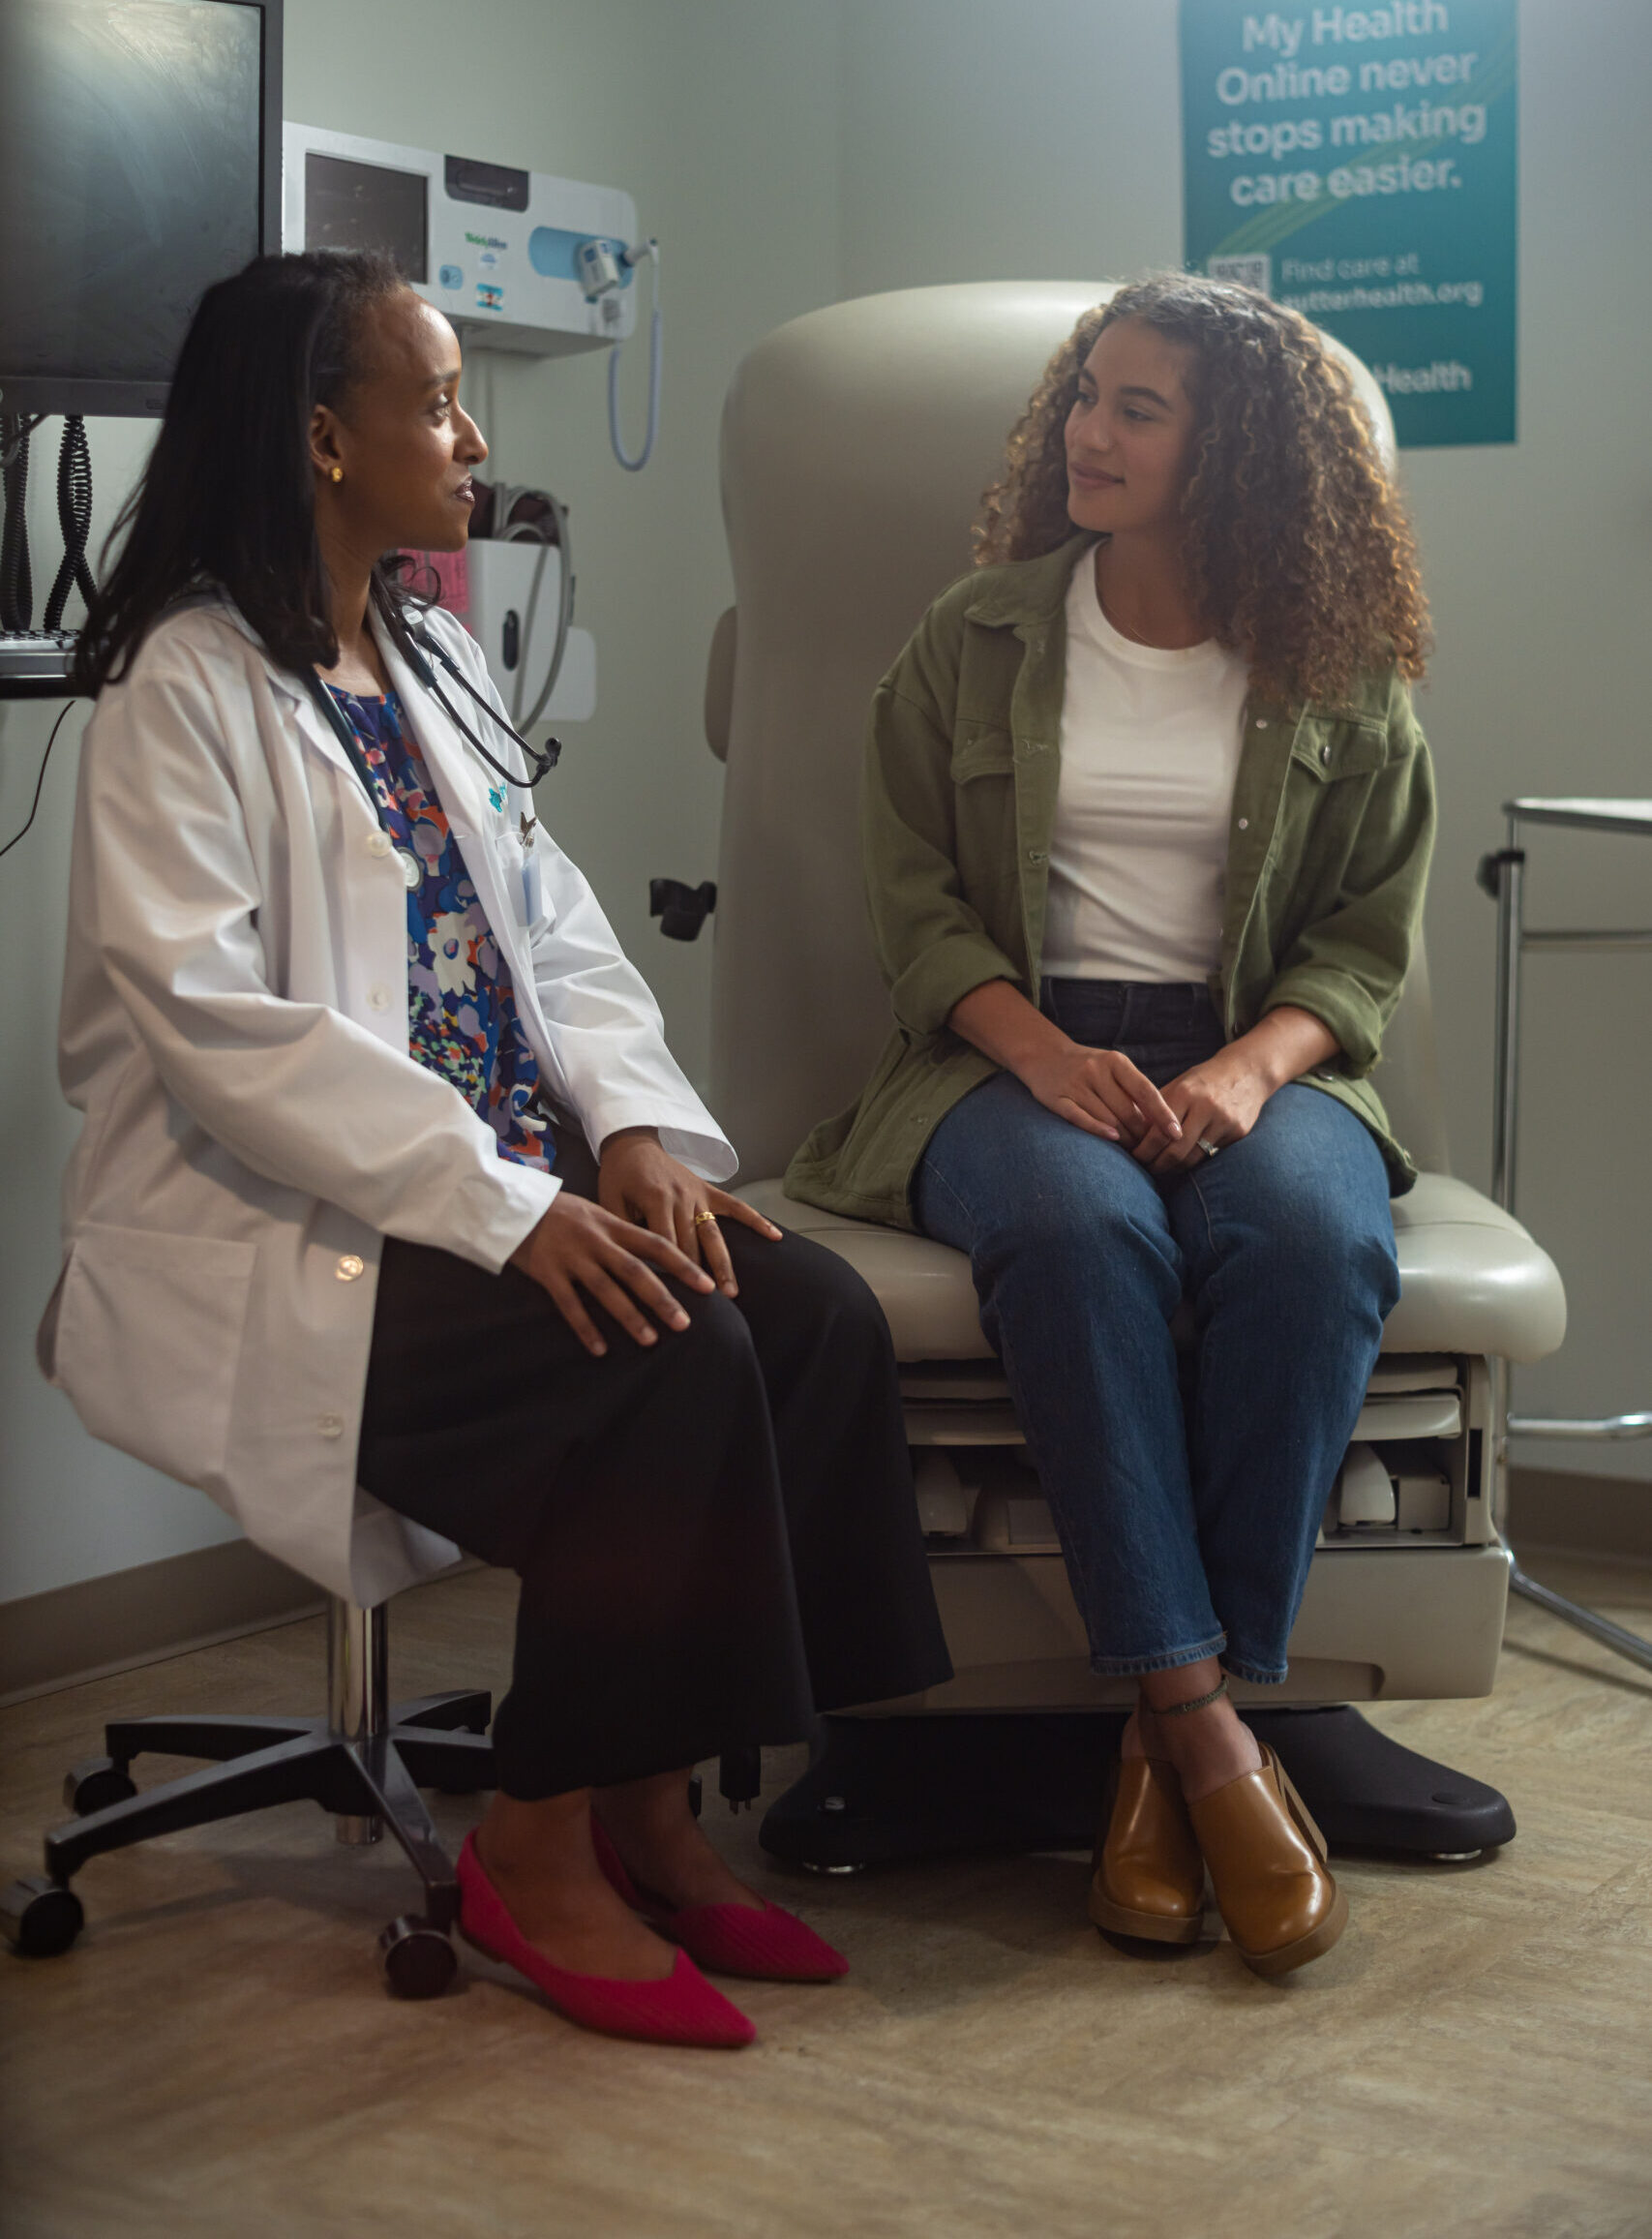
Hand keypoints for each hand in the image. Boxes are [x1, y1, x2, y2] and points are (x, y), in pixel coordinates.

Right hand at [509, 1188, 714, 1357]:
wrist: (509, 1203)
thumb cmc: (556, 1210)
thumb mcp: (593, 1212)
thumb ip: (619, 1231)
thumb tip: (653, 1252)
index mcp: (611, 1223)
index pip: (656, 1244)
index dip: (683, 1266)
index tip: (706, 1286)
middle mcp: (596, 1240)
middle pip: (636, 1272)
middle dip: (662, 1299)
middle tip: (685, 1323)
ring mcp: (571, 1256)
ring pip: (606, 1290)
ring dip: (630, 1317)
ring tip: (650, 1340)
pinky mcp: (547, 1273)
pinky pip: (569, 1305)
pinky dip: (586, 1328)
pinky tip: (600, 1349)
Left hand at [597, 1127, 781, 1298]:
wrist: (633, 1143)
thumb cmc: (618, 1175)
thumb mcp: (609, 1199)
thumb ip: (621, 1229)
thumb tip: (629, 1264)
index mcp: (655, 1199)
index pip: (664, 1244)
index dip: (668, 1273)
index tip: (673, 1301)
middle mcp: (681, 1197)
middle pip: (691, 1245)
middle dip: (697, 1278)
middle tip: (706, 1310)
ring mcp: (698, 1194)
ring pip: (714, 1234)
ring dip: (723, 1264)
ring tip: (731, 1293)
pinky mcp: (709, 1190)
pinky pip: (736, 1207)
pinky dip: (756, 1221)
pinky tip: (775, 1236)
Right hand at [1015, 1040, 1182, 1147]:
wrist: (1044, 1054)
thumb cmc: (1089, 1067)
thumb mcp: (1114, 1068)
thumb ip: (1134, 1090)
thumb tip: (1160, 1123)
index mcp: (1115, 1062)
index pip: (1145, 1091)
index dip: (1163, 1115)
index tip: (1176, 1133)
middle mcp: (1096, 1070)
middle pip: (1127, 1111)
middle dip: (1142, 1134)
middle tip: (1151, 1148)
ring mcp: (1076, 1084)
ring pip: (1107, 1119)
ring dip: (1125, 1138)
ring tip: (1134, 1150)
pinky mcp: (1057, 1099)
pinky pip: (1081, 1119)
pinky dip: (1098, 1130)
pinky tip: (1113, 1139)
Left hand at [1132, 1008, 1341, 1174]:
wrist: (1247, 1071)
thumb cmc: (1204, 1081)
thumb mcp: (1179, 1086)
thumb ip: (1157, 1109)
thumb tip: (1132, 1136)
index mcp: (1185, 1093)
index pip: (1157, 1132)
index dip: (1143, 1150)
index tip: (1133, 1156)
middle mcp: (1206, 1107)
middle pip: (1175, 1151)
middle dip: (1156, 1164)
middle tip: (1145, 1168)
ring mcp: (1224, 1121)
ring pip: (1193, 1158)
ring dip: (1174, 1168)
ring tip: (1162, 1168)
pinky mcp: (1239, 1132)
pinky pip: (1211, 1155)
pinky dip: (1194, 1162)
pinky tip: (1183, 1163)